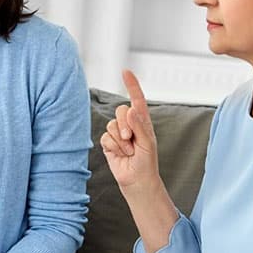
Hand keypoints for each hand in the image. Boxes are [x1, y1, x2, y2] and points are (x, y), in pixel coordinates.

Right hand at [100, 70, 160, 191]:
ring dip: (120, 141)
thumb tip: (130, 109)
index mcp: (142, 121)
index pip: (136, 99)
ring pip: (111, 125)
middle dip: (125, 125)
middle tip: (131, 139)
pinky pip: (105, 137)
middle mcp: (129, 124)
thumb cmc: (147, 162)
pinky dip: (113, 147)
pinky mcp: (108, 142)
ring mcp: (118, 133)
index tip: (125, 72)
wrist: (137, 180)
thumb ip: (139, 126)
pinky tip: (120, 154)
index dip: (131, 85)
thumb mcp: (147, 143)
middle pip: (120, 110)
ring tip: (129, 151)